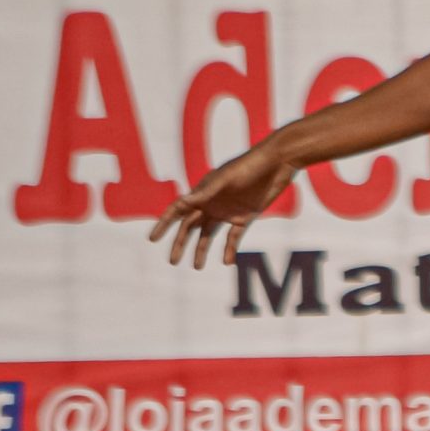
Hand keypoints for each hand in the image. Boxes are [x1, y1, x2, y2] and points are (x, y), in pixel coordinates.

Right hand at [149, 144, 293, 268]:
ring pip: (209, 234)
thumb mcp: (225, 179)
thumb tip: (183, 202)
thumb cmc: (249, 166)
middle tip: (173, 261)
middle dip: (181, 243)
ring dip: (202, 249)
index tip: (153, 239)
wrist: (277, 163)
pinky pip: (234, 237)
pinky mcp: (246, 216)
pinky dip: (230, 249)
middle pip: (191, 226)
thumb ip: (206, 192)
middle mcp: (212, 203)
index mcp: (202, 192)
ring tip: (197, 267)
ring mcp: (228, 210)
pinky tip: (227, 262)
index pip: (178, 210)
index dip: (164, 224)